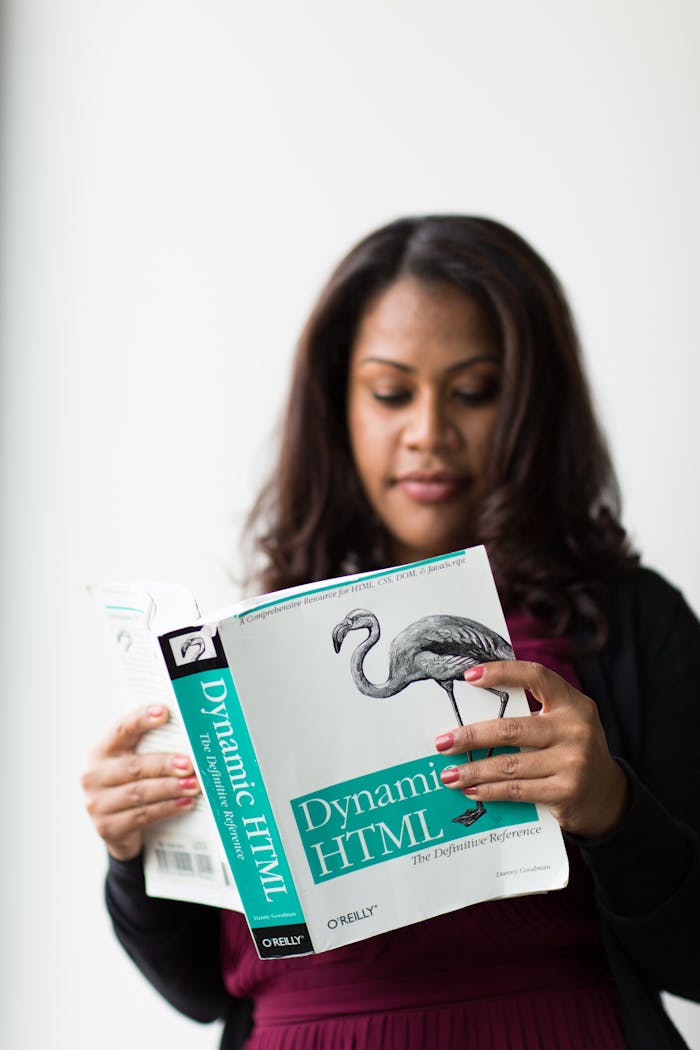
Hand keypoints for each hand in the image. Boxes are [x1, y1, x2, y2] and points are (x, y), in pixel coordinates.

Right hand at [81, 705, 199, 860]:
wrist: (116, 825)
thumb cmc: (131, 783)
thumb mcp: (133, 761)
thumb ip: (151, 747)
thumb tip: (191, 734)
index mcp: (101, 751)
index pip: (121, 729)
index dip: (142, 719)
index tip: (165, 713)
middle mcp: (94, 775)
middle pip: (134, 766)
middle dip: (164, 765)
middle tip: (190, 764)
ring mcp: (97, 803)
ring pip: (140, 793)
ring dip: (170, 788)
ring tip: (194, 785)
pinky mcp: (107, 827)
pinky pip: (142, 816)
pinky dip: (167, 808)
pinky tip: (185, 803)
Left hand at [434, 661, 629, 839]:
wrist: (606, 796)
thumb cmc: (571, 750)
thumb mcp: (562, 723)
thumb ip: (530, 712)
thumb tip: (472, 711)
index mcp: (573, 703)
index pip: (535, 676)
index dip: (502, 672)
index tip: (469, 676)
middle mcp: (576, 729)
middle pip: (511, 728)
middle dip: (470, 736)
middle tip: (442, 742)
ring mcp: (573, 761)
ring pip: (509, 764)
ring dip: (473, 769)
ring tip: (449, 773)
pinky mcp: (566, 791)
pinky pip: (517, 789)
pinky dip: (489, 790)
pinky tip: (471, 789)